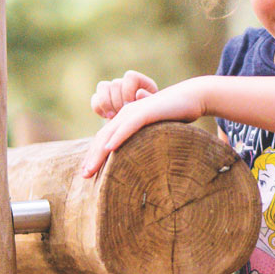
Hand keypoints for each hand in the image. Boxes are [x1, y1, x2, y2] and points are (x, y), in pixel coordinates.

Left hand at [79, 77, 208, 177]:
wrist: (190, 98)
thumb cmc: (174, 116)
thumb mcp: (154, 131)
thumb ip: (143, 140)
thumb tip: (141, 160)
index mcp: (125, 120)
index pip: (104, 139)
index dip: (94, 156)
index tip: (88, 173)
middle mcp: (125, 115)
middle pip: (102, 138)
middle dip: (92, 158)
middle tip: (84, 175)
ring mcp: (134, 112)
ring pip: (111, 134)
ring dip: (99, 152)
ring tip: (90, 168)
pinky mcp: (145, 112)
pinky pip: (128, 126)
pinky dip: (118, 137)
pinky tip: (109, 148)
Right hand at [90, 70, 158, 119]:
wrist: (142, 129)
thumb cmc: (153, 118)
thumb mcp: (155, 110)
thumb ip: (149, 101)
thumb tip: (138, 93)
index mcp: (141, 83)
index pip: (130, 76)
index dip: (128, 90)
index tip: (129, 105)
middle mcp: (125, 83)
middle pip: (115, 83)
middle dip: (117, 101)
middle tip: (122, 115)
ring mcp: (113, 90)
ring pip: (102, 86)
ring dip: (106, 103)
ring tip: (112, 116)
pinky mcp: (102, 100)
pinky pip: (95, 98)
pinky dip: (98, 108)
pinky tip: (106, 117)